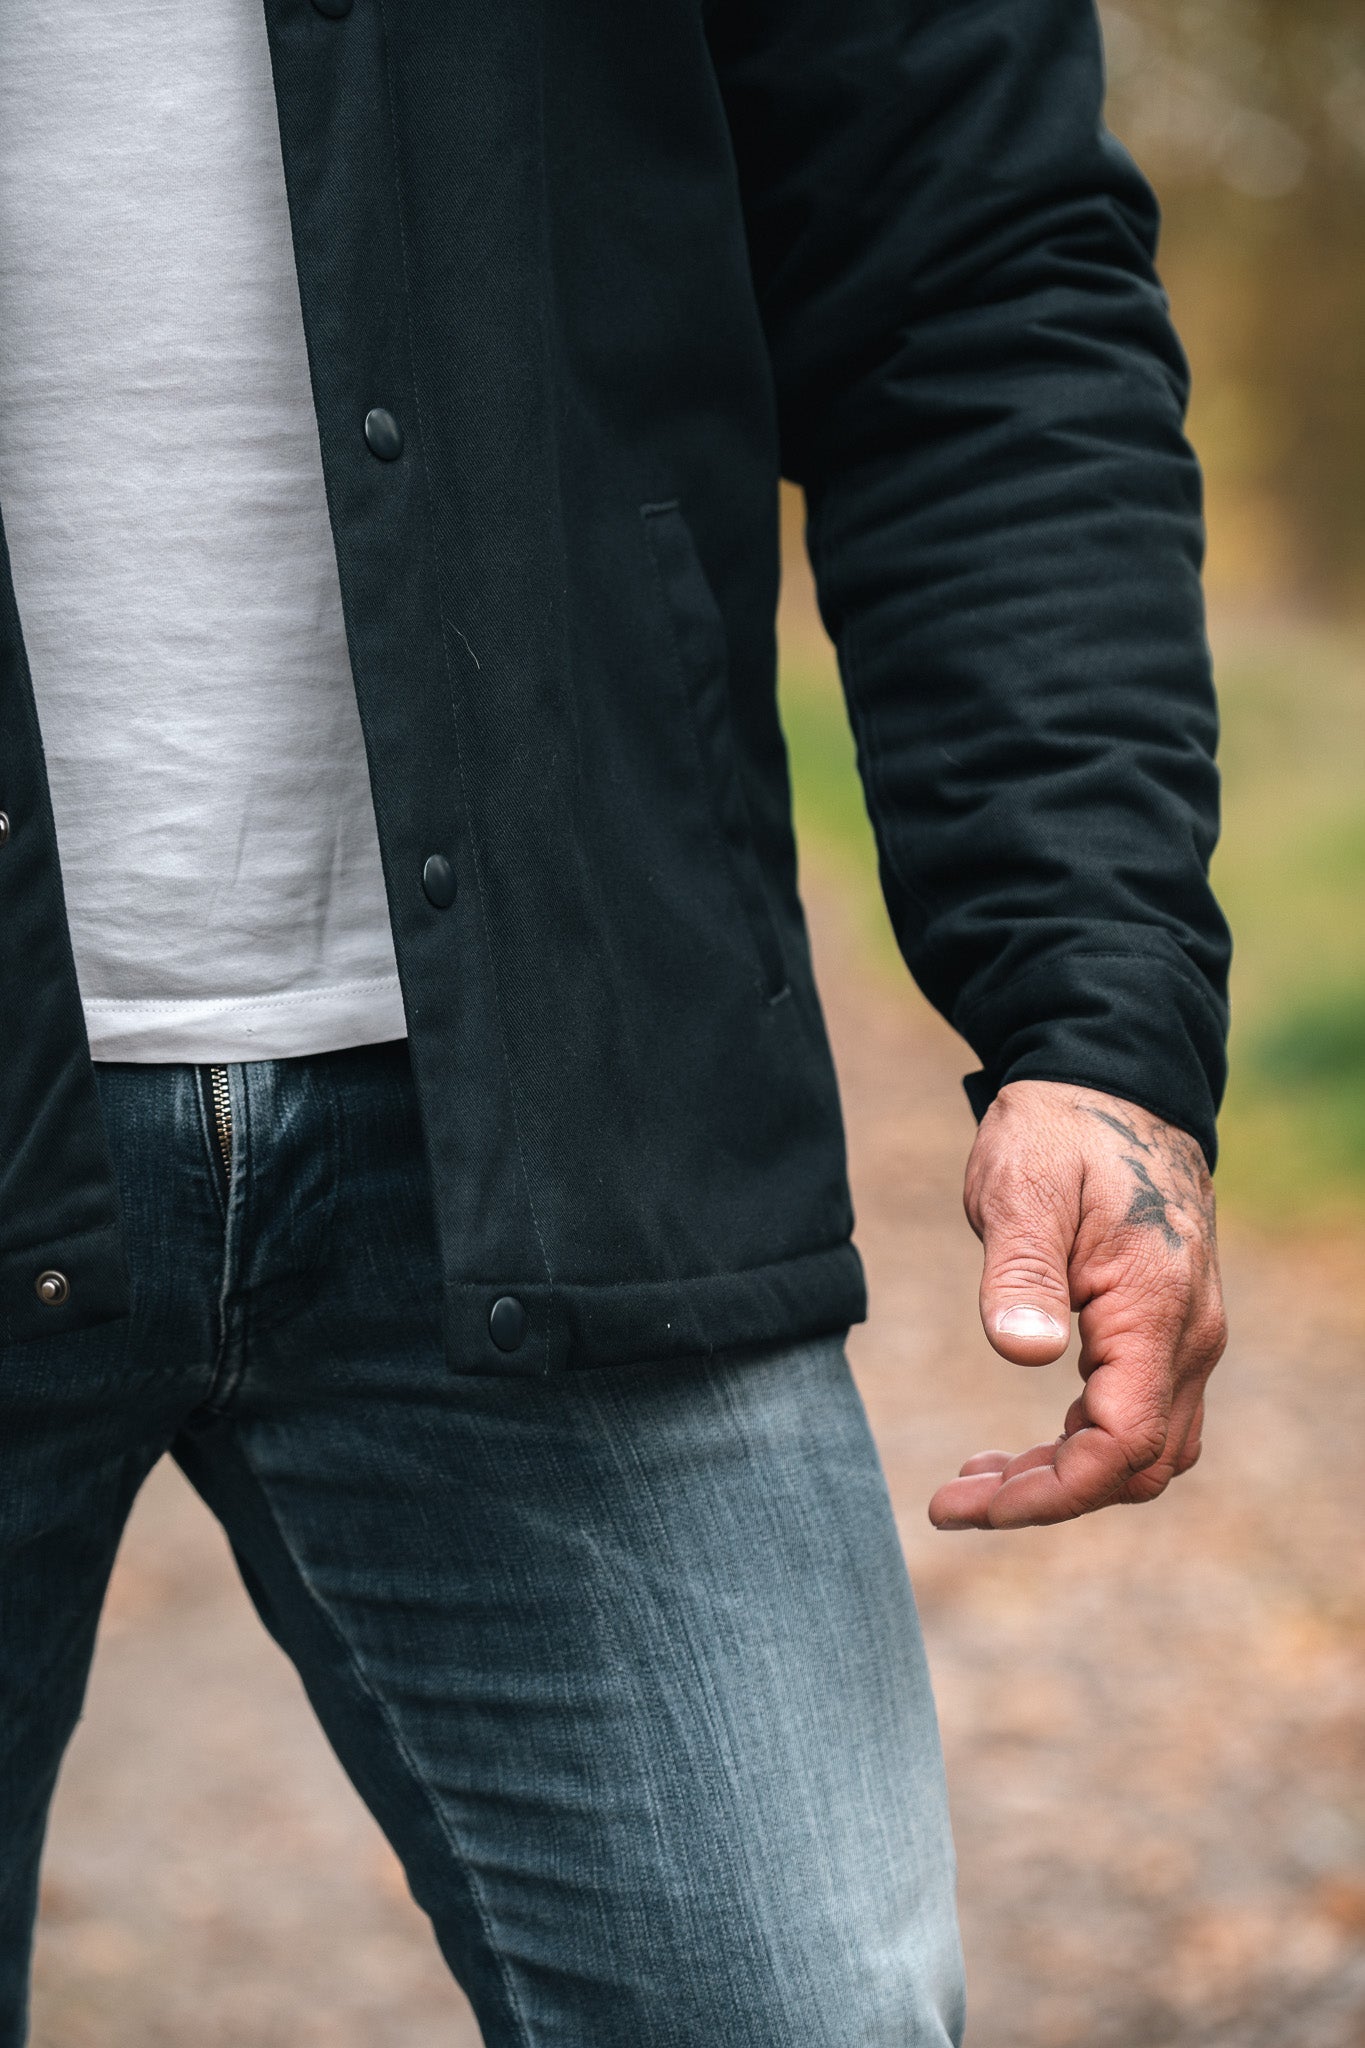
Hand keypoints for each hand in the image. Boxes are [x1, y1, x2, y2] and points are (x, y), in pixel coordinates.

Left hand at [928, 1080, 1226, 1530]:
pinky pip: (1138, 1414)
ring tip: (974, 1480)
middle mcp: (1188, 1334)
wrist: (1112, 1085)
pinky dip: (1079, 1444)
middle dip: (1047, 1497)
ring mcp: (1186, 1334)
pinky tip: (1018, 1446)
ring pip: (1143, 1449)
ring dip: (1064, 1477)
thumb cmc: (1061, 1131)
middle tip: (954, 1499)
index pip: (1120, 1444)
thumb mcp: (1021, 1187)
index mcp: (1155, 1307)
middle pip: (1136, 1466)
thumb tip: (1022, 1353)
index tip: (966, 1504)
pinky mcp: (1167, 1329)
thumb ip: (1021, 1271)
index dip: (1048, 1494)